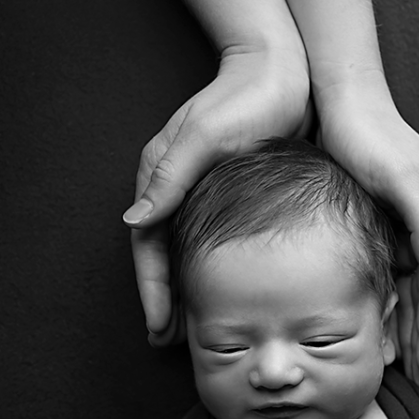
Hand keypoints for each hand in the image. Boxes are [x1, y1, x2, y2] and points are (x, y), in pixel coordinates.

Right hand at [123, 47, 310, 343]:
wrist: (284, 74)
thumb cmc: (246, 101)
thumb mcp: (205, 137)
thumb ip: (170, 179)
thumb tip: (134, 221)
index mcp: (162, 178)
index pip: (149, 248)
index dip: (154, 292)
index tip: (159, 330)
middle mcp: (176, 190)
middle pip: (164, 258)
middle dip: (165, 302)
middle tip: (168, 343)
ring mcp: (200, 195)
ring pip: (187, 256)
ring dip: (187, 294)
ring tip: (191, 332)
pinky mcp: (228, 198)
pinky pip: (211, 246)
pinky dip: (212, 275)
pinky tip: (224, 297)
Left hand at [317, 77, 418, 393]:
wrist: (343, 101)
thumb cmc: (371, 136)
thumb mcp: (403, 177)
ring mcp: (408, 232)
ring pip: (407, 297)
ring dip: (404, 334)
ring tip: (398, 373)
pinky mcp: (385, 229)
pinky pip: (389, 281)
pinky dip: (385, 309)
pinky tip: (375, 331)